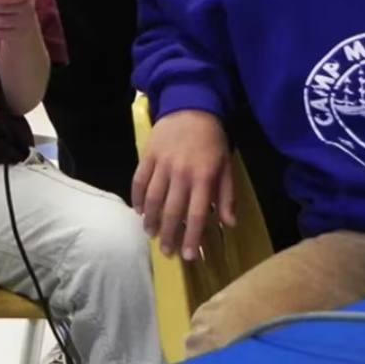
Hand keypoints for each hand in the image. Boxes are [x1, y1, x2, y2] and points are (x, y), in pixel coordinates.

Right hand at [132, 110, 234, 260]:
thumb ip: (226, 196)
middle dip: (169, 235)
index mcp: (204, 177)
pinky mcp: (148, 156)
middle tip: (167, 252)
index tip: (188, 256)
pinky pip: (139, 181)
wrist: (191, 107)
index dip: (191, 237)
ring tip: (151, 234)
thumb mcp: (226, 167)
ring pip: (153, 199)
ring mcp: (162, 164)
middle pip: (172, 211)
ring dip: (151, 220)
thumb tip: (228, 224)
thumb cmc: (212, 140)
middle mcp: (181, 174)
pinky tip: (138, 212)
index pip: (196, 214)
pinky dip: (137, 198)